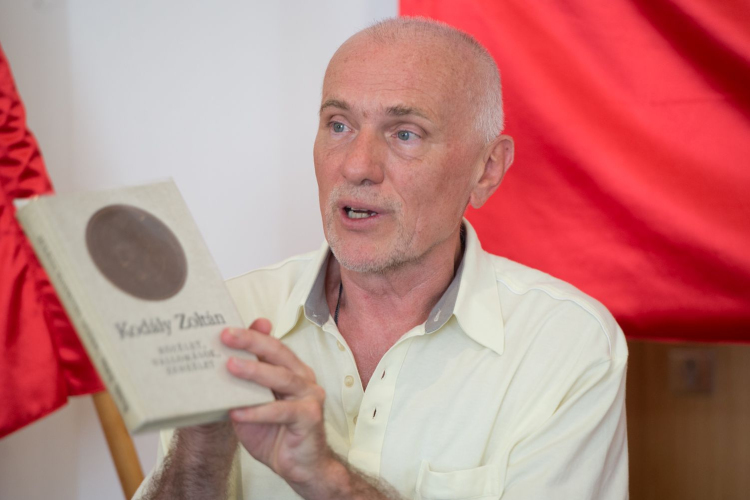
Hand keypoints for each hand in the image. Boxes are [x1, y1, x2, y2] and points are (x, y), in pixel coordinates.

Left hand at [220, 320, 333, 487]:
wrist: (302, 468)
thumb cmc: (277, 435)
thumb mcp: (253, 408)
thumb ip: (242, 389)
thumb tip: (214, 372)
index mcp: (292, 371)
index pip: (272, 346)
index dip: (251, 334)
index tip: (227, 328)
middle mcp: (303, 378)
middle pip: (278, 353)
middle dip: (252, 341)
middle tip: (226, 336)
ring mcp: (310, 396)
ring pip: (281, 378)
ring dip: (254, 371)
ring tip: (230, 366)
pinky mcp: (310, 416)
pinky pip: (281, 411)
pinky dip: (258, 411)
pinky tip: (237, 412)